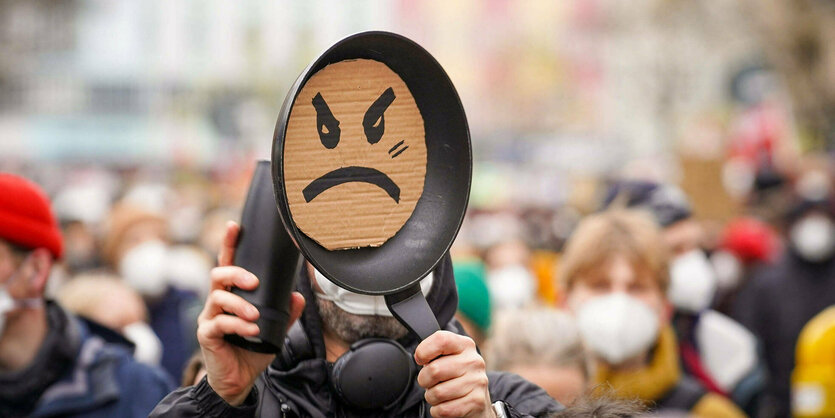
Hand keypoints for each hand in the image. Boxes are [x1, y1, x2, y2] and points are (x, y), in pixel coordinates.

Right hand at [197, 221, 305, 405]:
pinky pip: (219, 323)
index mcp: (232, 294)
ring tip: (255, 317)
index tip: (234, 226)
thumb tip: (299, 295)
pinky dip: (238, 325)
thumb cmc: (252, 349)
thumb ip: (286, 313)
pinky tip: (252, 331)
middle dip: (236, 273)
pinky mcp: (207, 334)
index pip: (228, 263)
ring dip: (240, 305)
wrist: (238, 380)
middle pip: (218, 274)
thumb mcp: (275, 329)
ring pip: (219, 298)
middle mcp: (217, 302)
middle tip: (254, 282)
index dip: (229, 244)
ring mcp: (209, 317)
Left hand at [415, 331, 495, 417]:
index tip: (421, 360)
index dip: (424, 351)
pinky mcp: (477, 402)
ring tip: (440, 394)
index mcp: (465, 345)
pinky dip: (438, 411)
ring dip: (431, 397)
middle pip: (434, 370)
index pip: (441, 340)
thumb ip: (435, 353)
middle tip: (430, 382)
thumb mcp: (448, 358)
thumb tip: (420, 357)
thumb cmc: (455, 377)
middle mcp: (474, 361)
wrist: (476, 401)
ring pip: (437, 393)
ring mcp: (477, 381)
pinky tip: (445, 405)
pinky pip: (444, 409)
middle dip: (424, 380)